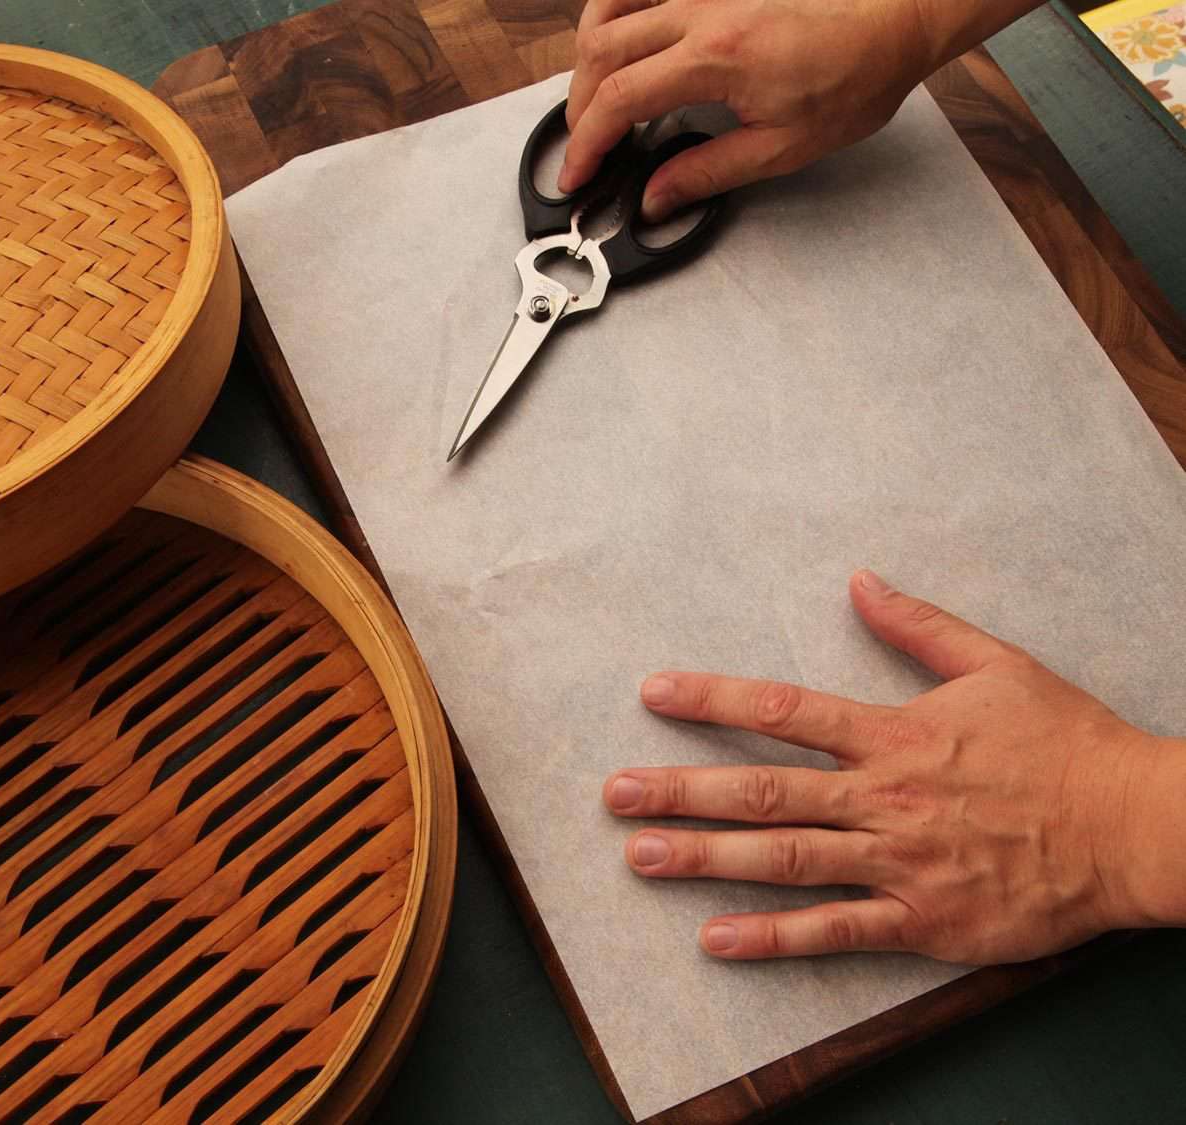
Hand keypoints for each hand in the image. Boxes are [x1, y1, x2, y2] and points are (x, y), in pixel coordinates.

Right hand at [558, 0, 1041, 216]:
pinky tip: (619, 44)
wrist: (896, 19)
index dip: (587, 142)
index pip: (622, 100)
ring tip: (593, 96)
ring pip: (610, 8)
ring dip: (588, 55)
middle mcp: (701, 11)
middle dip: (579, 105)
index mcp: (717, 59)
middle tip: (586, 145)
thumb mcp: (783, 147)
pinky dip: (614, 15)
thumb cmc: (854, 76)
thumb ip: (708, 173)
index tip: (576, 173)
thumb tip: (656, 198)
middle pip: (602, 51)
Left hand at [604, 570, 1185, 962]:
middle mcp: (883, 796)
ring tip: (640, 856)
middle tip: (615, 793)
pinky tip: (715, 940)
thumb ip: (918, 627)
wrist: (1137, 826)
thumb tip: (859, 581)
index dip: (712, 699)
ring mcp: (899, 860)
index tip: (654, 693)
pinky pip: (836, 930)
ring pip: (784, 857)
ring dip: (705, 857)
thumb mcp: (996, 665)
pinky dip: (774, 937)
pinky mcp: (923, 918)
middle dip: (681, 789)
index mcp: (894, 733)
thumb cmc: (1066, 744)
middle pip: (763, 789)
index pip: (783, 709)